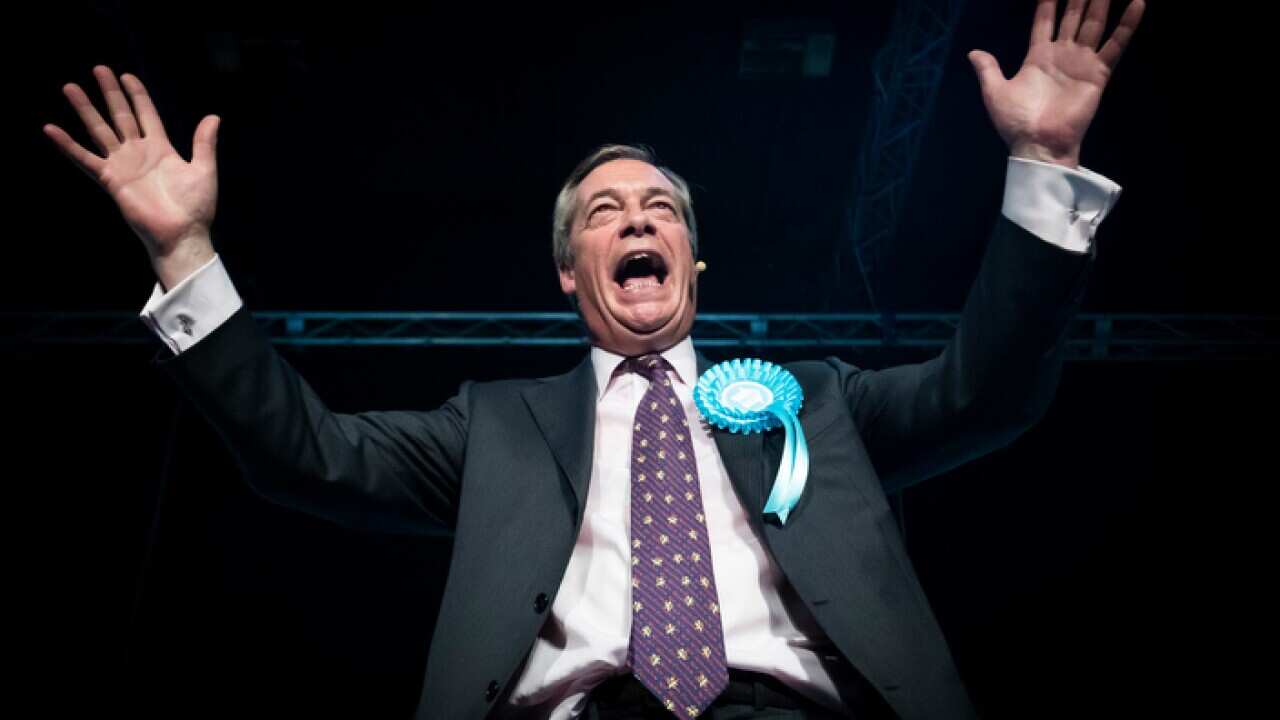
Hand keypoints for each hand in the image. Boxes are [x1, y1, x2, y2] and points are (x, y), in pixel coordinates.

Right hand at [43, 66, 220, 286]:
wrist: (182, 234)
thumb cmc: (196, 207)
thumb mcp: (204, 170)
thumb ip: (204, 143)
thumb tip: (214, 117)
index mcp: (161, 149)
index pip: (146, 114)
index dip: (137, 95)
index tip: (127, 75)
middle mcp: (138, 153)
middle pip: (121, 116)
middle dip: (110, 93)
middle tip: (99, 68)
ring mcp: (122, 165)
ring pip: (100, 130)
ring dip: (85, 109)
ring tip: (70, 87)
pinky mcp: (111, 180)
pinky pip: (85, 159)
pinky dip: (67, 145)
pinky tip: (51, 129)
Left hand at [967, 0, 1145, 167]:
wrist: (1038, 144)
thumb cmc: (1016, 122)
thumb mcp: (995, 92)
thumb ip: (988, 69)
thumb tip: (973, 52)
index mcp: (1037, 57)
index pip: (1044, 22)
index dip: (1048, 3)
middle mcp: (1062, 55)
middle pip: (1072, 17)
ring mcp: (1081, 62)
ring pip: (1094, 24)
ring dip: (1101, 4)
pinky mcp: (1098, 73)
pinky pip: (1115, 45)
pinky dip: (1127, 25)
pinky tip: (1138, 3)